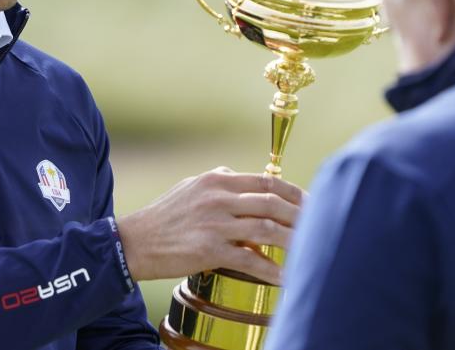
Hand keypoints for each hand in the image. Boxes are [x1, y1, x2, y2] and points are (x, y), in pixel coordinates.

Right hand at [115, 167, 303, 284]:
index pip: (266, 181)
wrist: (134, 242)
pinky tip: (286, 277)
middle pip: (273, 203)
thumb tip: (246, 178)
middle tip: (320, 226)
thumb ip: (218, 181)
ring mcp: (215, 224)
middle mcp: (218, 197)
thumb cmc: (164, 216)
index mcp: (216, 179)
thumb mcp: (190, 187)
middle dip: (302, 216)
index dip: (294, 193)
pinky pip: (251, 260)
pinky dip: (273, 270)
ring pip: (268, 230)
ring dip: (295, 241)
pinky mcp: (209, 250)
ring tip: (311, 250)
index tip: (312, 204)